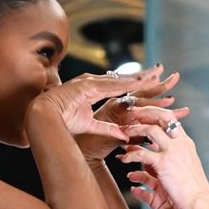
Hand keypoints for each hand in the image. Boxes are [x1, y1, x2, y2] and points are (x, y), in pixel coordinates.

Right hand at [30, 66, 167, 145]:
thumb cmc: (63, 123)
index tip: (156, 82)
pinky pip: (109, 85)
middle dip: (145, 76)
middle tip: (165, 71)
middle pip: (125, 80)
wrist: (44, 118)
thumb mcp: (92, 128)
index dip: (139, 85)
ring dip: (138, 78)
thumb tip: (125, 137)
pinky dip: (124, 84)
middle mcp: (96, 83)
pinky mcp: (86, 85)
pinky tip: (138, 82)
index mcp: (96, 91)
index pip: (122, 87)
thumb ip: (109, 131)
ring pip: (120, 80)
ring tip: (157, 75)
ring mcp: (91, 82)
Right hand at [77, 68, 188, 162]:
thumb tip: (155, 127)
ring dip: (154, 101)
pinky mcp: (109, 119)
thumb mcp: (122, 134)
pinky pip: (127, 117)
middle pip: (142, 92)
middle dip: (160, 85)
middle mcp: (118, 103)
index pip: (143, 93)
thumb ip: (136, 129)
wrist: (83, 148)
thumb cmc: (99, 141)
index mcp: (122, 104)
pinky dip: (139, 118)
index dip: (157, 85)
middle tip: (176, 77)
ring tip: (172, 99)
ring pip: (137, 102)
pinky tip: (154, 118)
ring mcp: (113, 109)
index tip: (173, 78)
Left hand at [121, 119, 208, 208]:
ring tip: (123, 136)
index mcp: (187, 145)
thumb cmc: (194, 196)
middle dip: (144, 114)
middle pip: (162, 117)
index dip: (156, 115)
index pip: (171, 121)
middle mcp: (181, 144)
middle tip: (130, 116)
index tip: (144, 116)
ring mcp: (173, 152)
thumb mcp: (185, 175)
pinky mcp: (164, 164)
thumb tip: (156, 167)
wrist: (201, 207)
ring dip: (134, 131)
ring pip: (150, 130)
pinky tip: (124, 159)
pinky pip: (141, 154)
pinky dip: (130, 155)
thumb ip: (173, 165)